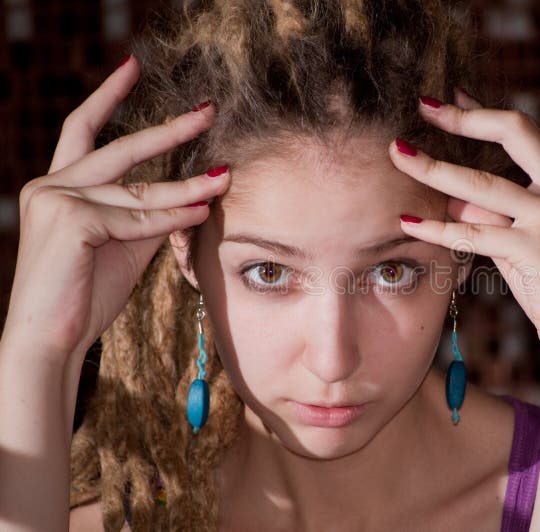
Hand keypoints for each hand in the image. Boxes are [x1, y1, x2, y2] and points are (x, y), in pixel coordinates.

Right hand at [2, 56, 229, 364]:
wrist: (51, 341)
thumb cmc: (85, 295)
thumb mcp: (122, 243)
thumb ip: (146, 213)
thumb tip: (191, 194)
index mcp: (58, 186)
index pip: (83, 130)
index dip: (108, 96)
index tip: (133, 67)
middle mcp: (51, 185)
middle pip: (120, 148)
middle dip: (168, 129)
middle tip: (208, 110)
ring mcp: (57, 199)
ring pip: (139, 190)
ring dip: (188, 186)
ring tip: (224, 178)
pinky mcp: (71, 220)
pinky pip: (137, 218)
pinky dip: (173, 218)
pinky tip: (202, 213)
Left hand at [388, 88, 539, 361]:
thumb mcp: (529, 246)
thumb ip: (496, 220)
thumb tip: (454, 199)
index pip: (524, 133)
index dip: (485, 112)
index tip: (453, 96)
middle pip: (514, 134)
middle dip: (465, 118)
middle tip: (423, 106)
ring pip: (483, 186)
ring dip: (435, 169)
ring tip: (398, 154)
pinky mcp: (537, 252)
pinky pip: (476, 235)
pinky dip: (437, 229)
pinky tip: (407, 222)